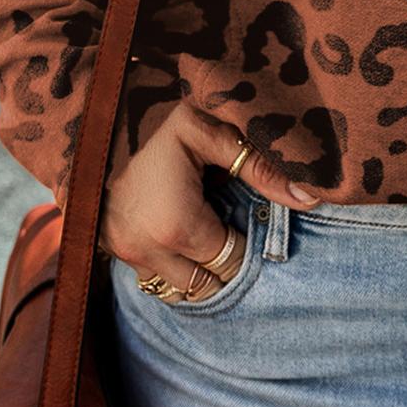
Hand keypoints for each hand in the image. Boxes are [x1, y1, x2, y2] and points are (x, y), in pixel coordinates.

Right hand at [98, 104, 319, 302]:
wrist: (95, 118)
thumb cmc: (159, 121)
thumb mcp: (211, 133)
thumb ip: (261, 167)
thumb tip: (311, 197)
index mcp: (177, 227)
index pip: (231, 262)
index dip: (248, 243)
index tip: (249, 218)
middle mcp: (147, 251)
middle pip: (207, 285)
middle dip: (226, 262)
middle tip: (233, 226)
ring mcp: (126, 254)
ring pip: (180, 288)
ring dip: (200, 270)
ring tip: (209, 233)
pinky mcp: (111, 250)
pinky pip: (154, 278)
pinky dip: (174, 265)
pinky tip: (183, 237)